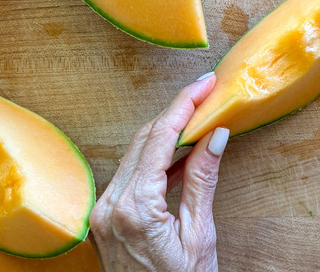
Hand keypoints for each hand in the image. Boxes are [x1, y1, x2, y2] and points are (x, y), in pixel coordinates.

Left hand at [90, 74, 228, 271]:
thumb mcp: (200, 235)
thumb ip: (202, 180)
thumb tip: (215, 136)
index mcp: (135, 208)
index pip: (159, 139)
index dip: (183, 105)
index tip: (204, 85)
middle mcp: (111, 205)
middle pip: (143, 139)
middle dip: (175, 112)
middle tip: (204, 92)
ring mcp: (104, 211)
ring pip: (134, 152)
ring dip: (164, 132)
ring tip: (197, 115)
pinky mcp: (106, 217)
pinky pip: (131, 173)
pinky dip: (154, 156)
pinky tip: (178, 150)